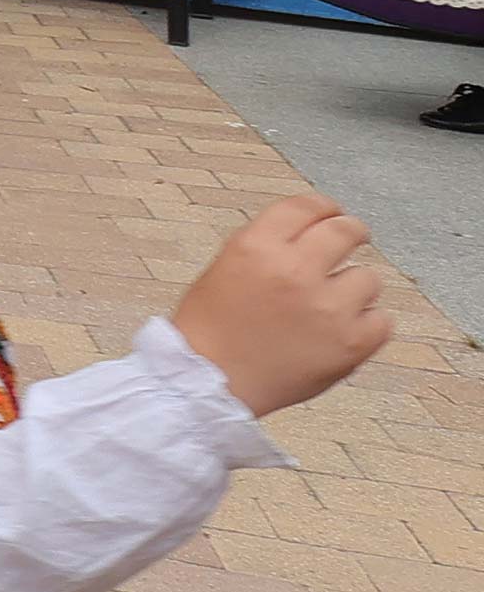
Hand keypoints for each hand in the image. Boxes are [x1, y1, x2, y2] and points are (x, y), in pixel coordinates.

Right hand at [172, 196, 390, 416]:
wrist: (208, 385)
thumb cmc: (211, 330)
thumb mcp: (225, 268)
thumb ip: (269, 246)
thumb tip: (312, 233)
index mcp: (256, 247)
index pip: (306, 206)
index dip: (324, 208)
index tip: (331, 214)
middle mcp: (294, 271)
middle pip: (346, 230)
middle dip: (351, 233)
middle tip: (352, 241)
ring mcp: (327, 308)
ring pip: (368, 278)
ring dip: (354, 289)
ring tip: (329, 308)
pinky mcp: (351, 343)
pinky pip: (381, 320)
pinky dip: (366, 325)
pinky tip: (340, 333)